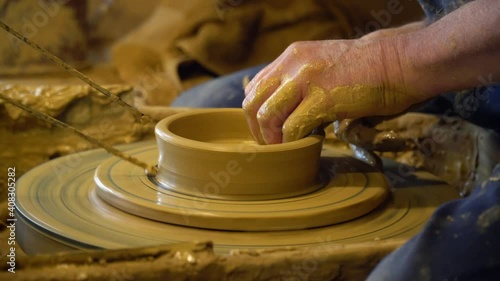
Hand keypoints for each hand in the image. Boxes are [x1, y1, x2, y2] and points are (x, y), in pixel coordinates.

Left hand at [243, 39, 421, 143]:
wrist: (399, 63)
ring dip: (272, 140)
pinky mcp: (322, 98)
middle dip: (257, 130)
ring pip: (267, 116)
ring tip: (286, 150)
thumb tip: (287, 113)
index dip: (256, 114)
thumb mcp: (323, 67)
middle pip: (253, 102)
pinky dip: (293, 143)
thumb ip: (301, 83)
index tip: (267, 131)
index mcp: (291, 57)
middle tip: (271, 146)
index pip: (255, 87)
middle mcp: (293, 64)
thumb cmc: (366, 71)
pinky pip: (292, 128)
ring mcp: (305, 80)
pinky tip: (307, 146)